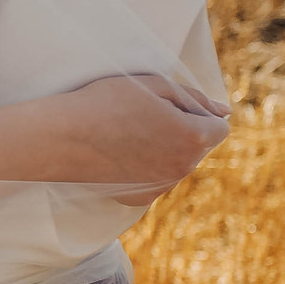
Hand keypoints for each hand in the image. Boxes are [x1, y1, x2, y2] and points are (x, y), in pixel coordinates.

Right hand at [60, 74, 228, 192]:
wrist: (59, 138)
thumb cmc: (105, 103)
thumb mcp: (154, 85)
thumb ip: (195, 98)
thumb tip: (224, 112)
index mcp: (192, 137)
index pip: (218, 127)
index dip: (196, 114)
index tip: (169, 108)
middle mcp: (183, 167)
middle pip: (198, 147)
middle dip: (181, 132)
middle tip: (142, 117)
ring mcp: (161, 186)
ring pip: (176, 165)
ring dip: (164, 150)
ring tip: (126, 135)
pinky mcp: (139, 198)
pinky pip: (155, 180)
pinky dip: (144, 168)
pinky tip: (118, 154)